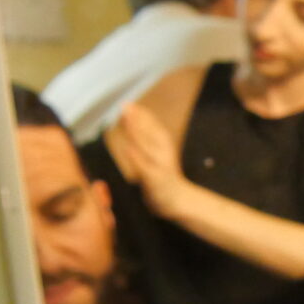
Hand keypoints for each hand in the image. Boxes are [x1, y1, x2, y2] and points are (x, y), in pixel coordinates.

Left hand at [106, 102, 194, 220]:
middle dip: (139, 119)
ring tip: (128, 121)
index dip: (142, 114)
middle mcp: (164, 152)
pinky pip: (146, 168)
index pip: (154, 125)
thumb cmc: (162, 174)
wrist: (177, 199)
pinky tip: (130, 150)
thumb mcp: (155, 152)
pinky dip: (138, 159)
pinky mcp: (156, 180)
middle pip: (151, 132)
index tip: (129, 103)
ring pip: (148, 147)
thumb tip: (130, 117)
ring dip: (138, 133)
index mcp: (165, 144)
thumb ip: (145, 136)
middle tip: (127, 107)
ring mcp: (161, 166)